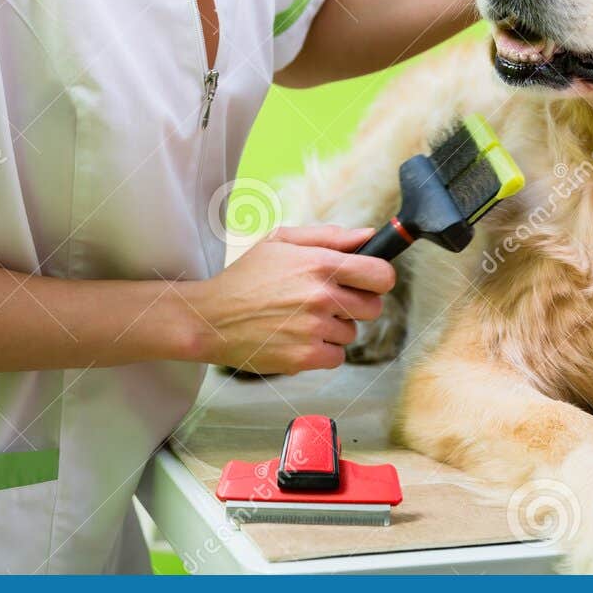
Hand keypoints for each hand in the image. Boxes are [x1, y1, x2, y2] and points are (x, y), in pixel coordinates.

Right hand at [183, 224, 395, 374]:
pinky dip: (322, 351)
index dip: (378, 279)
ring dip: (334, 328)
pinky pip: (336, 356)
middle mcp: (321, 295)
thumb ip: (329, 236)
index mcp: (320, 263)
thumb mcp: (281, 242)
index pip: (381, 275)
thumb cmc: (245, 278)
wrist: (211, 319)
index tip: (368, 282)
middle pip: (373, 308)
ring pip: (351, 333)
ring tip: (302, 319)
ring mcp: (314, 328)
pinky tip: (299, 338)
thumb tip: (368, 236)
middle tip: (329, 302)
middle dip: (356, 305)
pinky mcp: (305, 356)